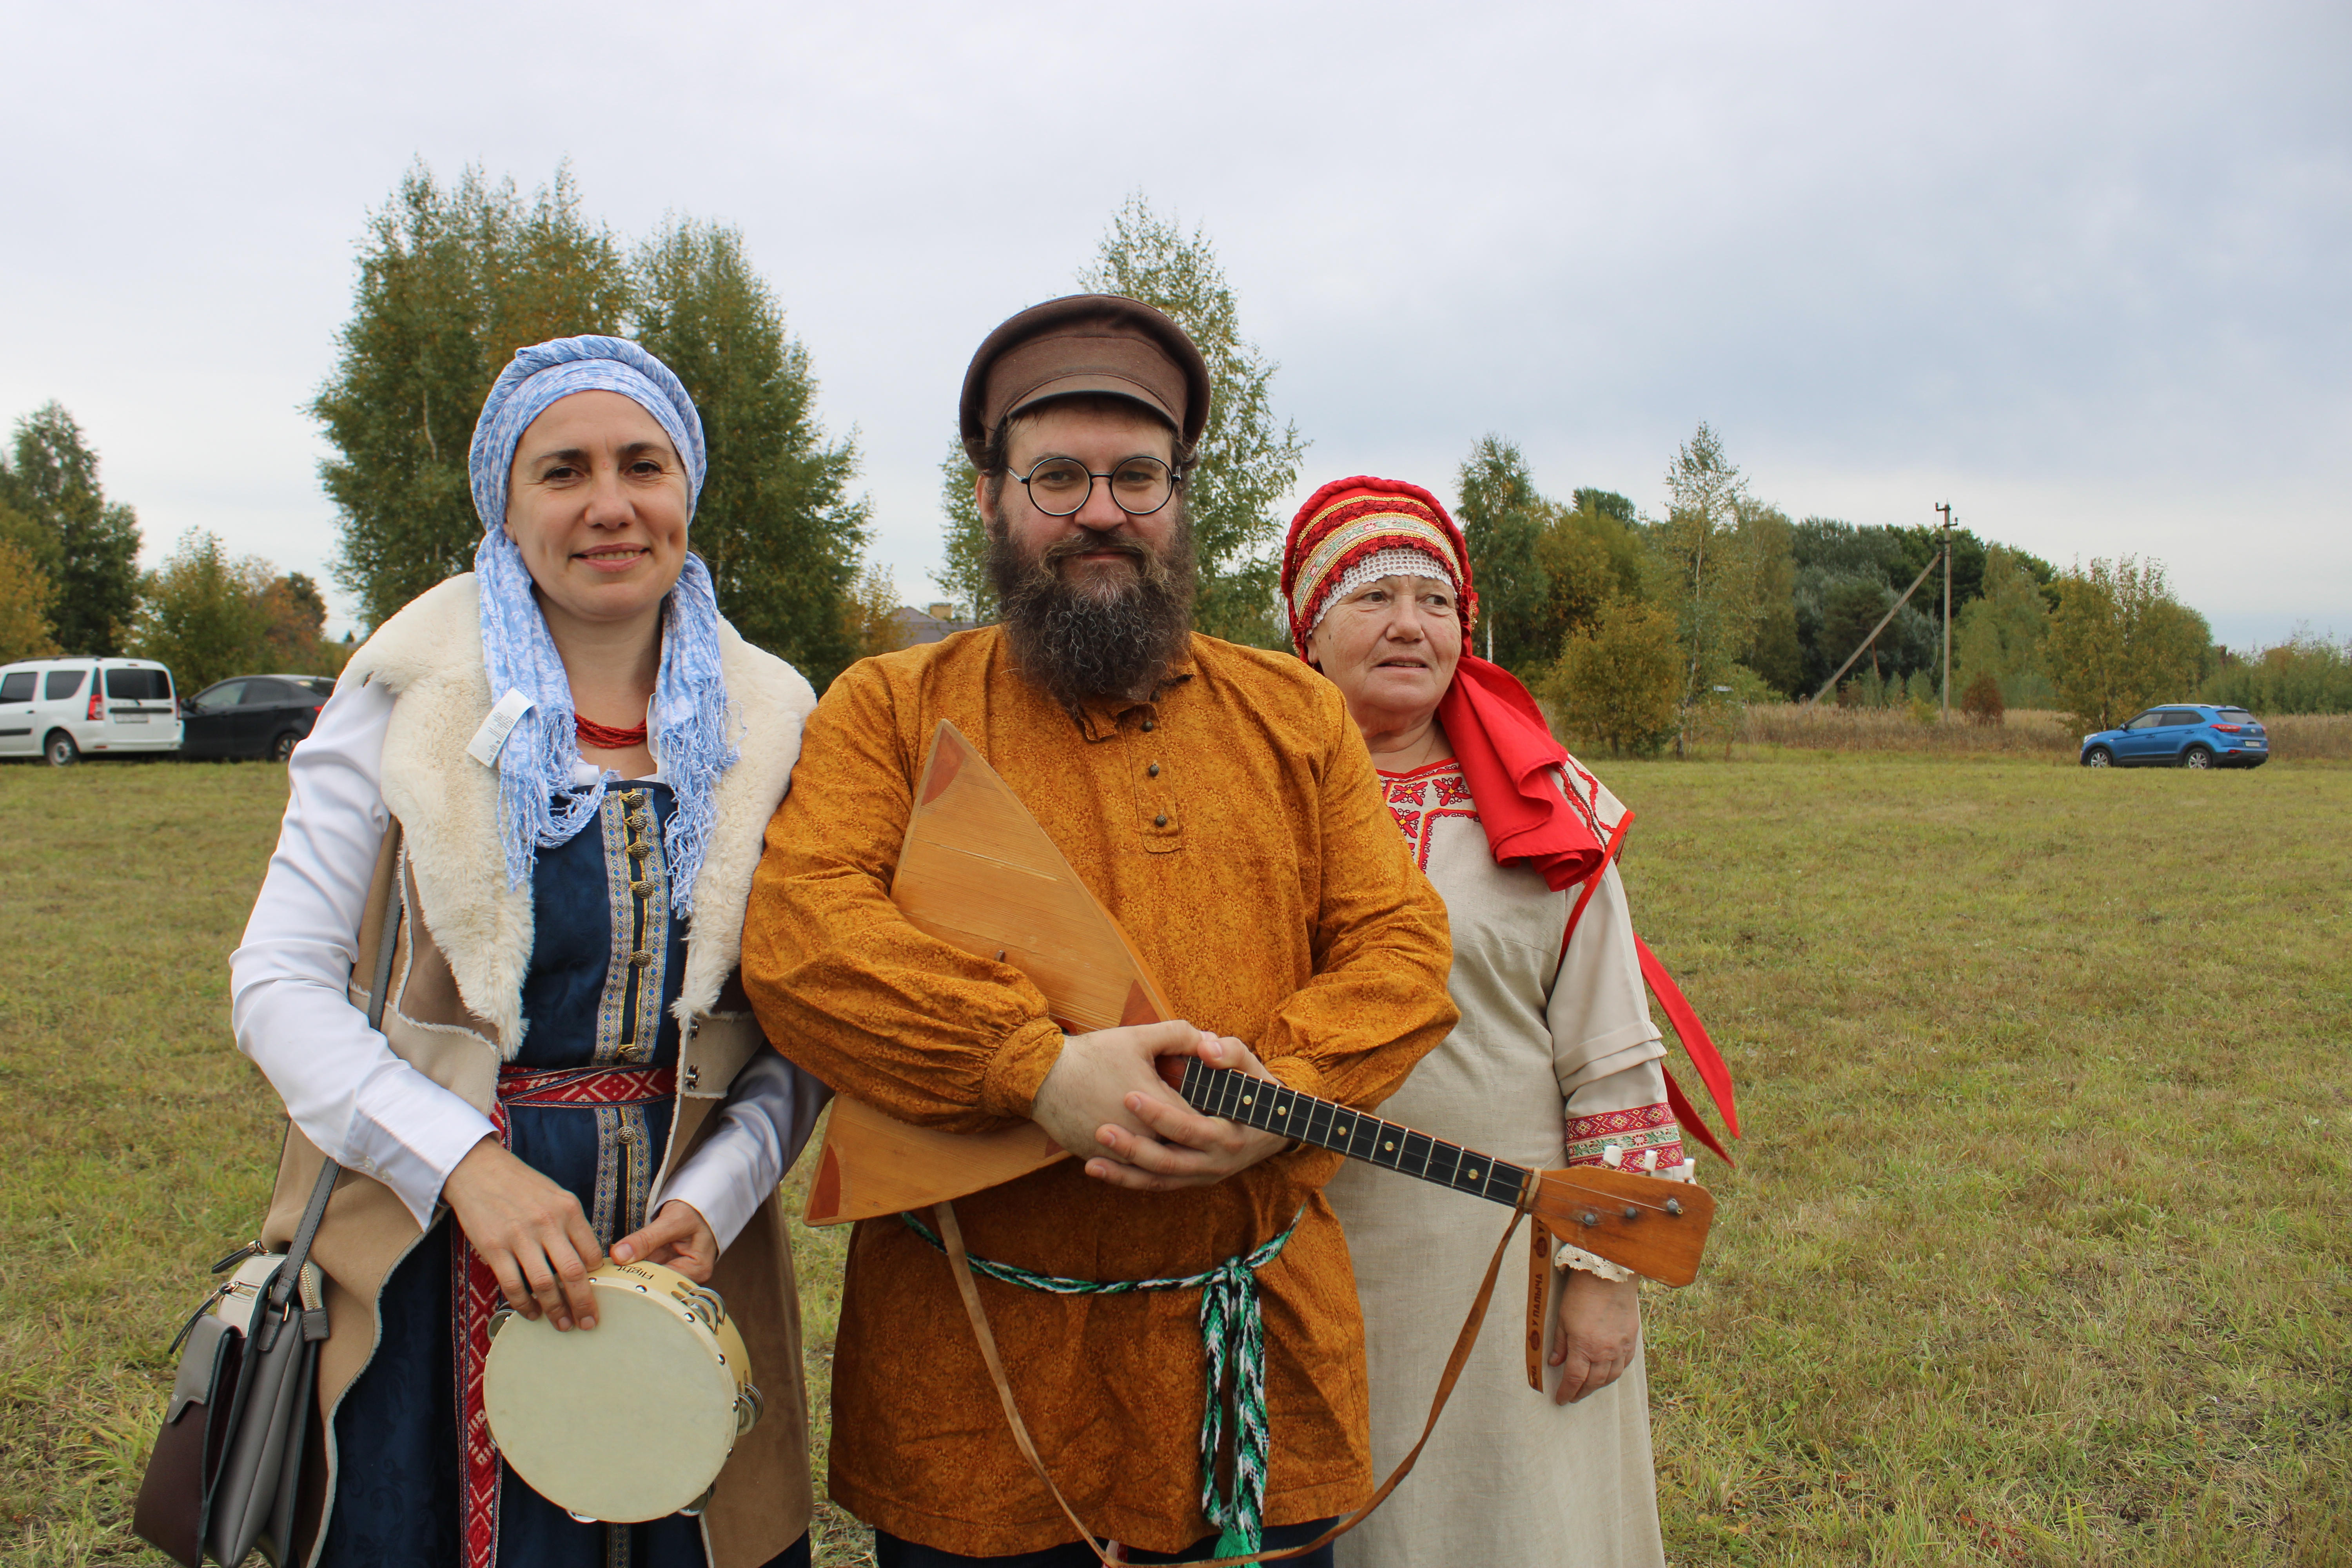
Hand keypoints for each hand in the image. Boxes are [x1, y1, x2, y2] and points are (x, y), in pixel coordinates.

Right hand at [442, 1137, 604, 1331]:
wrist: (479, 1170)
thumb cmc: (521, 1186)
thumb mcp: (556, 1196)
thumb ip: (571, 1225)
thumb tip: (586, 1260)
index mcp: (568, 1209)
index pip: (592, 1252)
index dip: (597, 1278)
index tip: (598, 1293)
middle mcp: (548, 1223)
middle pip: (574, 1273)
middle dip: (584, 1303)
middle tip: (589, 1323)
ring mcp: (520, 1236)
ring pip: (544, 1284)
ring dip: (556, 1310)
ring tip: (563, 1325)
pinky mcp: (494, 1247)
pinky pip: (514, 1285)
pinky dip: (524, 1304)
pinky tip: (531, 1313)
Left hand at [613, 1200, 717, 1283]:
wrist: (697, 1201)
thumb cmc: (695, 1210)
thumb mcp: (672, 1220)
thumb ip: (646, 1238)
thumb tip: (619, 1255)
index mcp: (697, 1269)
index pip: (665, 1283)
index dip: (642, 1280)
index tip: (618, 1276)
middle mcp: (687, 1274)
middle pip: (656, 1282)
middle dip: (633, 1276)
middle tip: (611, 1272)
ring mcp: (674, 1269)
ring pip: (647, 1275)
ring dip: (630, 1269)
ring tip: (612, 1268)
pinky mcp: (663, 1263)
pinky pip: (645, 1266)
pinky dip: (632, 1262)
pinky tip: (619, 1262)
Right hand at [1030, 1019, 1207, 1161]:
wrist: (1043, 1077)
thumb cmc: (1092, 1055)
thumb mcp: (1138, 1038)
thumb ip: (1178, 1035)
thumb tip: (1208, 1039)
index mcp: (1157, 1107)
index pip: (1196, 1120)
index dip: (1208, 1116)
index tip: (1218, 1113)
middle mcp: (1142, 1136)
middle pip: (1179, 1145)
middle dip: (1189, 1138)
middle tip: (1203, 1133)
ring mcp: (1119, 1152)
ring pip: (1154, 1160)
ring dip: (1164, 1150)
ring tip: (1175, 1142)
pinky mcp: (1101, 1159)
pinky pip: (1127, 1166)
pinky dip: (1136, 1158)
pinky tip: (1143, 1148)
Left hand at [1083, 1032, 1289, 1192]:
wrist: (1273, 1130)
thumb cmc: (1257, 1092)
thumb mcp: (1252, 1067)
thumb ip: (1231, 1053)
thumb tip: (1206, 1047)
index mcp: (1228, 1135)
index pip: (1190, 1128)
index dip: (1160, 1115)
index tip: (1129, 1096)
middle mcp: (1214, 1163)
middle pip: (1169, 1162)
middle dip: (1133, 1148)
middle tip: (1101, 1130)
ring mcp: (1201, 1175)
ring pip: (1159, 1180)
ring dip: (1124, 1173)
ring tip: (1092, 1162)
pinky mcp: (1189, 1180)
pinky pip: (1156, 1184)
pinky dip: (1128, 1179)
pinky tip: (1099, 1169)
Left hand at [1550, 1267, 1639, 1403]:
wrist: (1608, 1276)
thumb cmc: (1581, 1294)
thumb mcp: (1563, 1318)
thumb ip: (1561, 1344)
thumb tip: (1554, 1363)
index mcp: (1584, 1347)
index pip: (1574, 1379)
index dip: (1567, 1392)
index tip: (1561, 1399)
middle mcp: (1604, 1352)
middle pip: (1593, 1382)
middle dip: (1582, 1392)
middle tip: (1573, 1397)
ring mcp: (1620, 1346)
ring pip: (1611, 1376)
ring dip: (1599, 1385)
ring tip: (1590, 1388)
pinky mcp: (1631, 1339)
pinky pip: (1625, 1363)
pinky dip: (1616, 1372)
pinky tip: (1610, 1372)